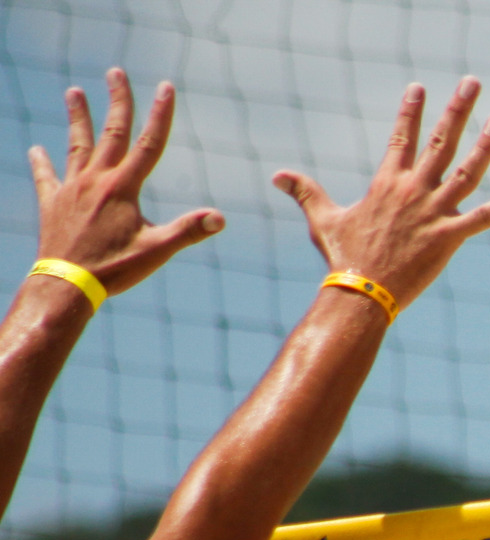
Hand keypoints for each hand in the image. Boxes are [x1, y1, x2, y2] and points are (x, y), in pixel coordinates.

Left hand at [29, 70, 223, 297]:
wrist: (67, 284)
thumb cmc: (115, 269)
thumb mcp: (157, 251)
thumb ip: (188, 230)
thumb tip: (220, 217)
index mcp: (123, 188)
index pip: (148, 144)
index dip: (160, 114)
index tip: (165, 87)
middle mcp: (96, 180)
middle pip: (111, 133)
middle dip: (117, 101)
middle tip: (115, 73)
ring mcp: (71, 188)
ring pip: (76, 145)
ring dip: (78, 118)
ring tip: (73, 92)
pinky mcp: (52, 203)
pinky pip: (46, 176)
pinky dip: (41, 162)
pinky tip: (36, 149)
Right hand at [273, 78, 489, 309]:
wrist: (361, 291)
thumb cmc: (343, 257)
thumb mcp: (322, 219)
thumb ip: (305, 192)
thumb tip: (277, 175)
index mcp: (387, 183)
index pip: (402, 137)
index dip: (411, 112)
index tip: (420, 87)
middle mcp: (413, 191)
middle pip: (441, 141)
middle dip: (458, 109)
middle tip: (473, 82)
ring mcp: (433, 212)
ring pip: (467, 171)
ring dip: (486, 144)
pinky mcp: (450, 237)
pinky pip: (484, 217)